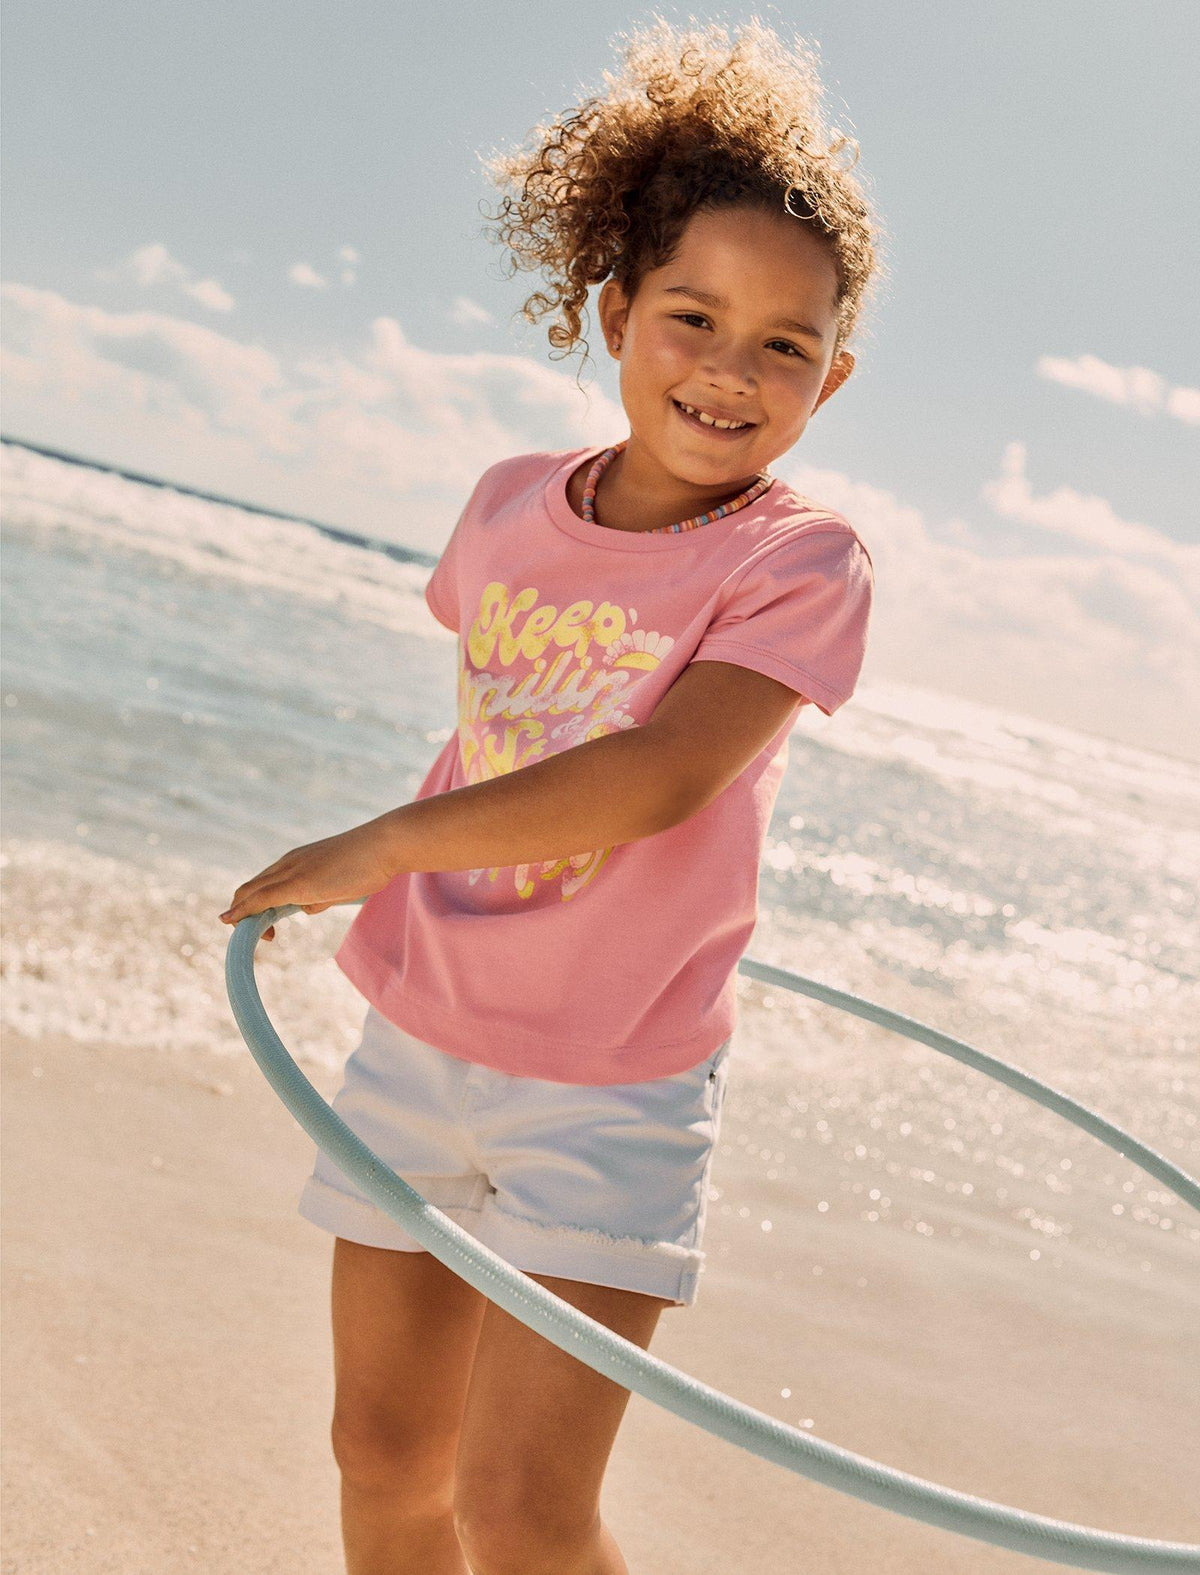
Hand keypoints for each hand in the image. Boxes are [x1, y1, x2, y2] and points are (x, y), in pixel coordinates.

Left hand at [218, 819, 397, 940]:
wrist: (384, 845)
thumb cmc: (368, 863)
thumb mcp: (338, 885)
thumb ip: (319, 896)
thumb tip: (305, 909)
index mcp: (296, 863)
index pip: (262, 885)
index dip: (252, 907)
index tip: (264, 929)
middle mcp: (287, 864)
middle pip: (249, 890)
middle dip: (241, 915)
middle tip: (252, 937)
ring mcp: (291, 871)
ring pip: (250, 894)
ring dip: (241, 917)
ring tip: (246, 937)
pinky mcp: (298, 882)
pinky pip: (261, 898)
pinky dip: (242, 912)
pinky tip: (230, 922)